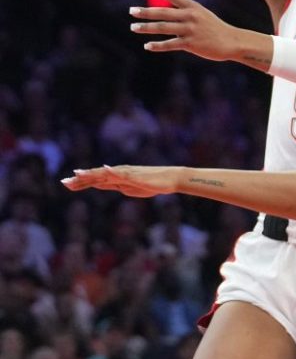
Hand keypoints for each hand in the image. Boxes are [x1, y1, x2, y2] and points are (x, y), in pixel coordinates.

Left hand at [61, 165, 178, 197]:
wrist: (169, 179)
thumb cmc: (151, 184)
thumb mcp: (128, 188)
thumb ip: (114, 185)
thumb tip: (101, 185)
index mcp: (117, 177)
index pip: (95, 179)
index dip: (80, 182)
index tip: (66, 184)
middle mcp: (119, 173)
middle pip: (96, 176)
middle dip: (80, 180)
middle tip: (63, 182)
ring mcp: (127, 173)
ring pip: (106, 174)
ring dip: (91, 173)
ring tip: (77, 174)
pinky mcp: (135, 175)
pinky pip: (122, 173)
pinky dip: (112, 171)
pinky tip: (104, 169)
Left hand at [130, 0, 241, 60]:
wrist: (231, 42)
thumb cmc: (214, 27)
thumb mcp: (202, 12)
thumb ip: (186, 5)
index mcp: (193, 6)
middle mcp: (191, 16)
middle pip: (163, 11)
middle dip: (146, 11)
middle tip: (131, 11)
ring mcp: (190, 30)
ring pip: (163, 28)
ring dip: (146, 28)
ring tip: (133, 27)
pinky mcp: (191, 44)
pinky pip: (170, 44)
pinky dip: (157, 45)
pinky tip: (147, 45)